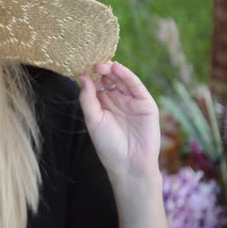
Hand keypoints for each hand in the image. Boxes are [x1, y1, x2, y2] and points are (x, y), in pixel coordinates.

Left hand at [78, 61, 160, 179]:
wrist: (128, 164)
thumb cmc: (107, 145)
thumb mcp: (93, 120)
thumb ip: (87, 98)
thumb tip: (82, 77)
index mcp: (102, 104)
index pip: (96, 84)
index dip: (90, 74)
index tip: (81, 64)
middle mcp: (117, 100)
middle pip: (109, 79)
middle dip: (101, 70)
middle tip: (93, 63)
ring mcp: (132, 101)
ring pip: (122, 80)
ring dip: (113, 71)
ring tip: (103, 64)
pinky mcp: (146, 104)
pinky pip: (136, 86)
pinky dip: (128, 76)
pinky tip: (117, 69)